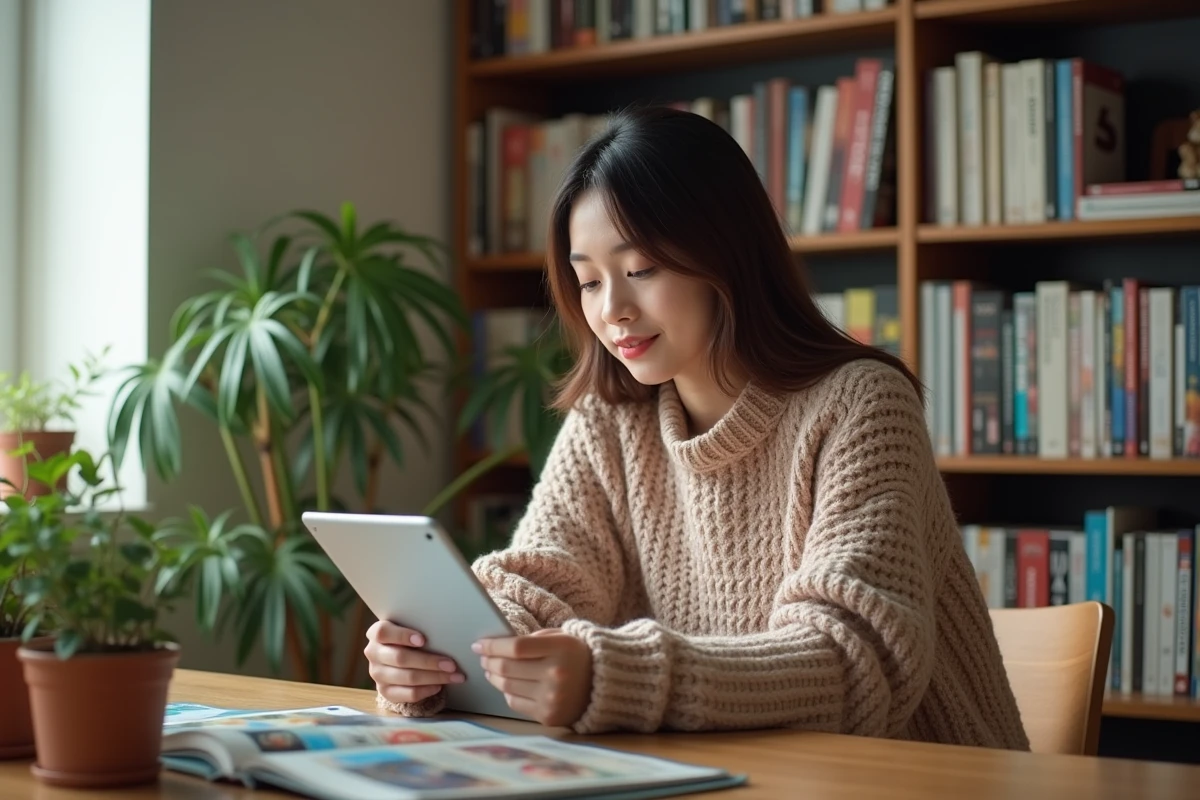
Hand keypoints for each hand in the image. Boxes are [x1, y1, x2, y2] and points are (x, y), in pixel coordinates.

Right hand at [365, 620, 465, 704]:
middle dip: (429, 661)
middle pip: (400, 658)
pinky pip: (407, 694)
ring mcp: (377, 674)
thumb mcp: (409, 628)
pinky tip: (439, 686)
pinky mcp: (385, 691)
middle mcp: (373, 653)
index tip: (423, 640)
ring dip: (434, 677)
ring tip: (453, 676)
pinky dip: (426, 690)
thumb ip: (419, 628)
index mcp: (376, 633)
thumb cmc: (408, 638)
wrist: (397, 658)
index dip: (402, 636)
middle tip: (451, 664)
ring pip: (407, 677)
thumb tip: (445, 634)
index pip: (383, 632)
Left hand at [473, 628, 592, 727]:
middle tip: (483, 657)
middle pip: (507, 668)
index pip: (516, 648)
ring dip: (494, 677)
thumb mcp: (561, 638)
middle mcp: (556, 675)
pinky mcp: (548, 715)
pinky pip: (515, 703)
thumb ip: (533, 640)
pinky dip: (507, 692)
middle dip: (489, 661)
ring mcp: (551, 698)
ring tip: (491, 670)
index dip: (493, 646)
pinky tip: (508, 684)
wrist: (605, 684)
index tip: (479, 644)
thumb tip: (498, 646)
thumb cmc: (578, 655)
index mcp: (561, 649)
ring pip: (507, 687)